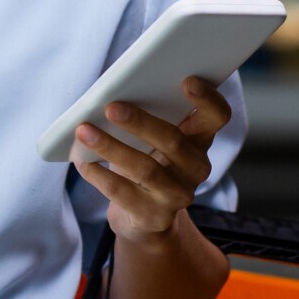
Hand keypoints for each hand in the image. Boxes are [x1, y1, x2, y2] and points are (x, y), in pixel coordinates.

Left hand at [73, 77, 231, 246]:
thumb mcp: (151, 139)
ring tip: (84, 131)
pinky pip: (123, 193)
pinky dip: (98, 175)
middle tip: (111, 107)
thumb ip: (145, 115)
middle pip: (174, 141)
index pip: (217, 117)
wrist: (145, 218)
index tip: (187, 80)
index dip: (208, 99)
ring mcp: (177, 195)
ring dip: (111, 147)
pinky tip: (82, 161)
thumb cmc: (146, 161)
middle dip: (141, 122)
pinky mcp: (153, 216)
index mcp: (199, 139)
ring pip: (146, 169)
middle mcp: (195, 168)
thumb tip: (109, 94)